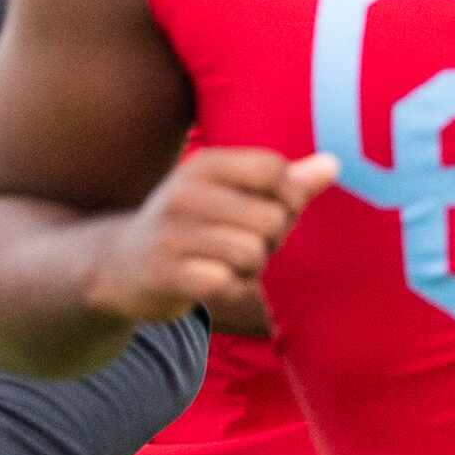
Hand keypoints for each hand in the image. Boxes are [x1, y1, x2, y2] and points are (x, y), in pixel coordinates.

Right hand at [91, 149, 339, 326]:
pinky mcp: (163, 272)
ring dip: (250, 270)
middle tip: (247, 247)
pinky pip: (225, 283)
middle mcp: (184, 192)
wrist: (119, 266)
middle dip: (271, 240)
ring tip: (229, 265)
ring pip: (252, 252)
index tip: (276, 212)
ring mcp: (171, 232)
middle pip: (270, 217)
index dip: (290, 197)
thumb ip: (285, 183)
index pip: (274, 170)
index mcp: (206, 165)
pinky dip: (230, 290)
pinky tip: (214, 285)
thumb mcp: (232, 196)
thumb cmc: (194, 227)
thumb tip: (334, 164)